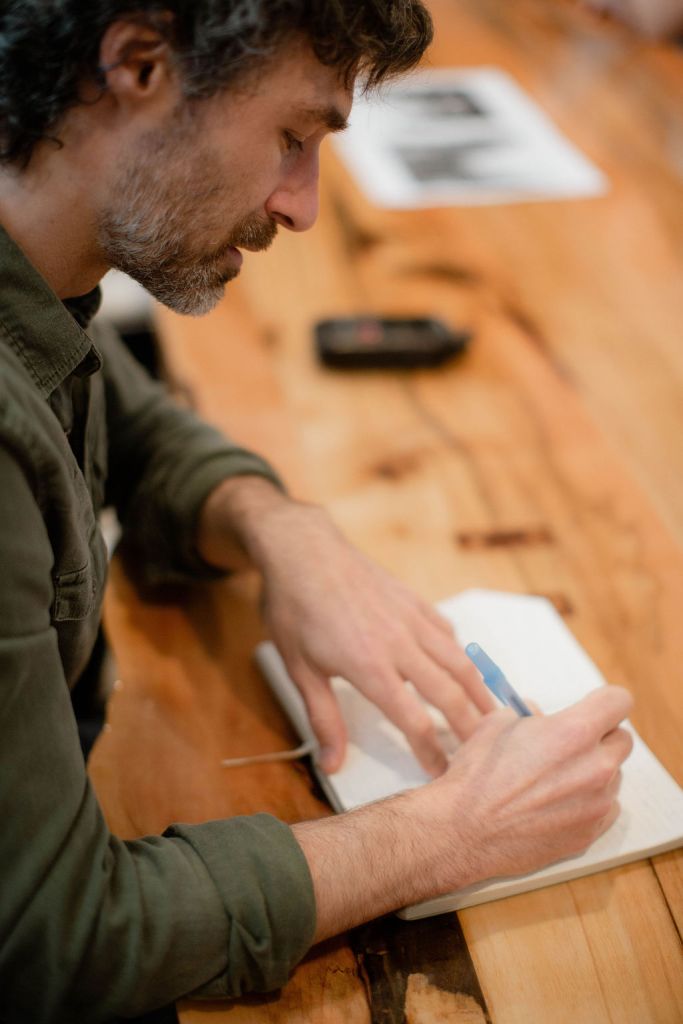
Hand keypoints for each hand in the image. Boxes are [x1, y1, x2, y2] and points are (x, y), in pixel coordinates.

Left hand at [244, 496, 494, 774]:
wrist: (303, 550)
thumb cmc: (294, 609)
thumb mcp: (298, 669)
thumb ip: (322, 718)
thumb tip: (332, 764)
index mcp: (371, 667)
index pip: (413, 720)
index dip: (431, 752)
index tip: (443, 774)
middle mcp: (400, 644)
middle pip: (449, 693)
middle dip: (470, 728)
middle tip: (486, 754)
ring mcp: (411, 619)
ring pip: (458, 660)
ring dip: (479, 691)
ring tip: (493, 715)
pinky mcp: (413, 599)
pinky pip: (445, 631)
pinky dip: (458, 652)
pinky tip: (460, 664)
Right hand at [294, 685, 633, 942]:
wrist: (462, 828)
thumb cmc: (476, 774)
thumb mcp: (498, 723)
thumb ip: (530, 715)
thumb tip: (541, 717)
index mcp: (574, 732)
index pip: (619, 701)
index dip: (605, 701)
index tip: (596, 707)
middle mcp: (595, 767)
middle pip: (622, 739)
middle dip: (600, 737)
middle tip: (569, 744)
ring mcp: (596, 804)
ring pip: (612, 776)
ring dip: (592, 772)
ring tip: (553, 779)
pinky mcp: (589, 833)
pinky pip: (604, 808)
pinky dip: (587, 802)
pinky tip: (554, 804)